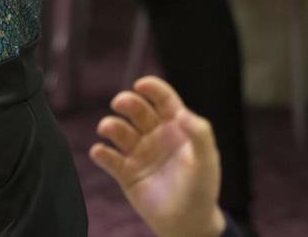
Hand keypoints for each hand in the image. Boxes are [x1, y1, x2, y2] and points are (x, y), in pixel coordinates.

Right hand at [89, 77, 225, 236]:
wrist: (189, 223)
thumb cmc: (201, 189)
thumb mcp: (207, 160)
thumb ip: (199, 134)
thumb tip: (181, 113)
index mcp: (176, 128)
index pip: (163, 100)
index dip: (152, 89)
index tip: (141, 84)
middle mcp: (155, 136)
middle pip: (137, 111)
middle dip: (127, 102)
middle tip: (119, 102)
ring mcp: (139, 154)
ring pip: (120, 132)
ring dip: (111, 126)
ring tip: (106, 128)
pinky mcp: (126, 173)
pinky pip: (110, 160)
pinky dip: (101, 154)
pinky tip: (100, 152)